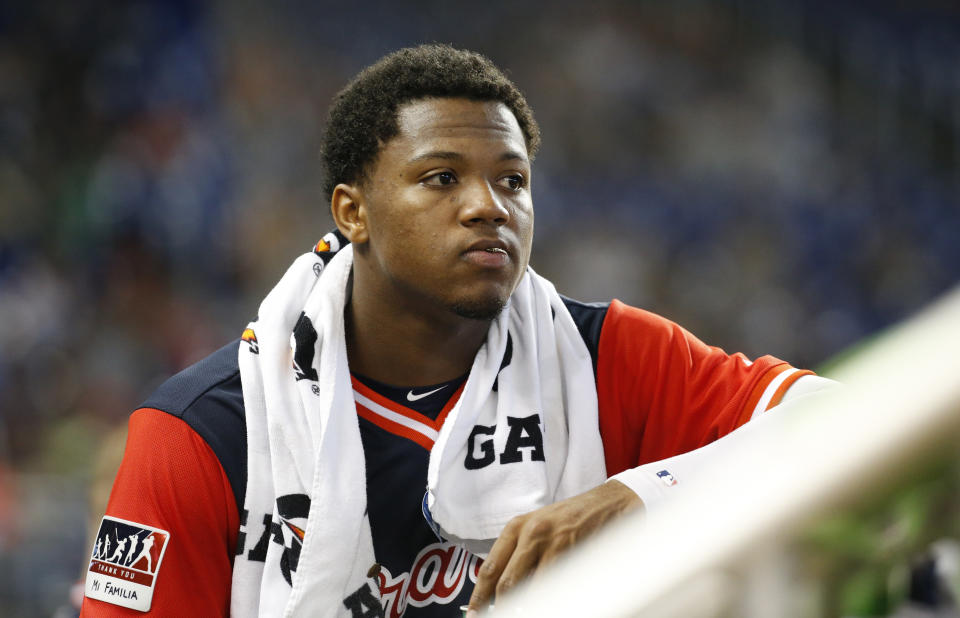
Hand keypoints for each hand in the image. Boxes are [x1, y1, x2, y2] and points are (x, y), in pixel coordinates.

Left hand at [465, 480, 641, 615]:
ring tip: (525, 612)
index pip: (489, 568)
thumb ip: (519, 555)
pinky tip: (550, 604)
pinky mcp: (572, 552)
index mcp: (515, 528)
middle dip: (501, 607)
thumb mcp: (537, 529)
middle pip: (506, 582)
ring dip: (527, 606)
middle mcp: (529, 534)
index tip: (475, 613)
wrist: (606, 504)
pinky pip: (556, 585)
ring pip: (530, 588)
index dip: (479, 596)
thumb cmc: (570, 519)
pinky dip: (550, 600)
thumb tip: (502, 591)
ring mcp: (551, 543)